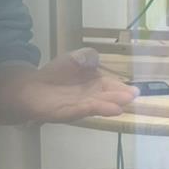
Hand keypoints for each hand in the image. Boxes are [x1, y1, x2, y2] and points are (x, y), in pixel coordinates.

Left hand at [0, 48, 137, 123]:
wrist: (33, 88)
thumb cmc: (56, 74)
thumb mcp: (74, 58)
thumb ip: (87, 56)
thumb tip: (96, 57)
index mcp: (97, 82)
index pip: (112, 85)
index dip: (122, 87)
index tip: (135, 90)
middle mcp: (93, 95)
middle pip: (109, 95)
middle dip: (121, 96)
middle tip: (133, 95)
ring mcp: (84, 104)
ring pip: (101, 103)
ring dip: (113, 103)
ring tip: (125, 101)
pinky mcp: (73, 111)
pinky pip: (88, 109)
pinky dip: (100, 109)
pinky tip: (113, 110)